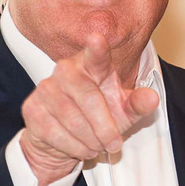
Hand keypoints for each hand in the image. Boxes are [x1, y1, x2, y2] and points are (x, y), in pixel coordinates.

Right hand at [19, 33, 158, 185]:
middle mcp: (66, 70)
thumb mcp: (123, 112)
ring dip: (90, 140)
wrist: (64, 140)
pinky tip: (79, 146)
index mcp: (91, 65)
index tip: (97, 38)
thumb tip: (152, 98)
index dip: (96, 49)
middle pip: (89, 98)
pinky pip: (57, 133)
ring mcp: (46, 88)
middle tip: (114, 144)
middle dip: (105, 127)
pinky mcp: (32, 108)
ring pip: (73, 120)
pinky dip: (74, 147)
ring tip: (97, 145)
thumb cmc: (99, 118)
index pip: (96, 56)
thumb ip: (137, 104)